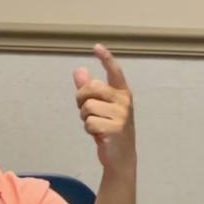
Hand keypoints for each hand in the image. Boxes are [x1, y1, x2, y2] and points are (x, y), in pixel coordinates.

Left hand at [73, 44, 135, 171]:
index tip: (97, 47)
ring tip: (97, 125)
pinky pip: (89, 123)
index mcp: (121, 92)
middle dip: (81, 99)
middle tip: (86, 111)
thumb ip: (88, 90)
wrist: (121, 156)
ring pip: (87, 107)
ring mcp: (121, 114)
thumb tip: (79, 70)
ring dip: (86, 118)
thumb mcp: (99, 107)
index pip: (115, 72)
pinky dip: (89, 130)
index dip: (106, 59)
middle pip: (90, 88)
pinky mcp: (116, 128)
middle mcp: (124, 100)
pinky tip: (99, 135)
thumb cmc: (109, 128)